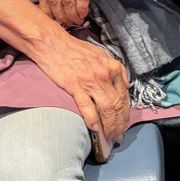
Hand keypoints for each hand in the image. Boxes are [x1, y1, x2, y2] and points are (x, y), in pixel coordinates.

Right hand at [0, 0, 129, 145]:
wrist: (53, 44)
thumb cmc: (76, 49)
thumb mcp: (102, 55)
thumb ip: (115, 70)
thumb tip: (125, 86)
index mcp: (113, 67)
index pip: (124, 94)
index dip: (126, 111)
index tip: (125, 122)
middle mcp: (106, 74)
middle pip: (118, 104)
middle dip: (120, 122)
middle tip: (119, 134)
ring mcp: (91, 82)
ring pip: (107, 109)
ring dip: (110, 125)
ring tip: (111, 136)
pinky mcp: (76, 87)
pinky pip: (88, 109)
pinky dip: (93, 121)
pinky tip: (96, 130)